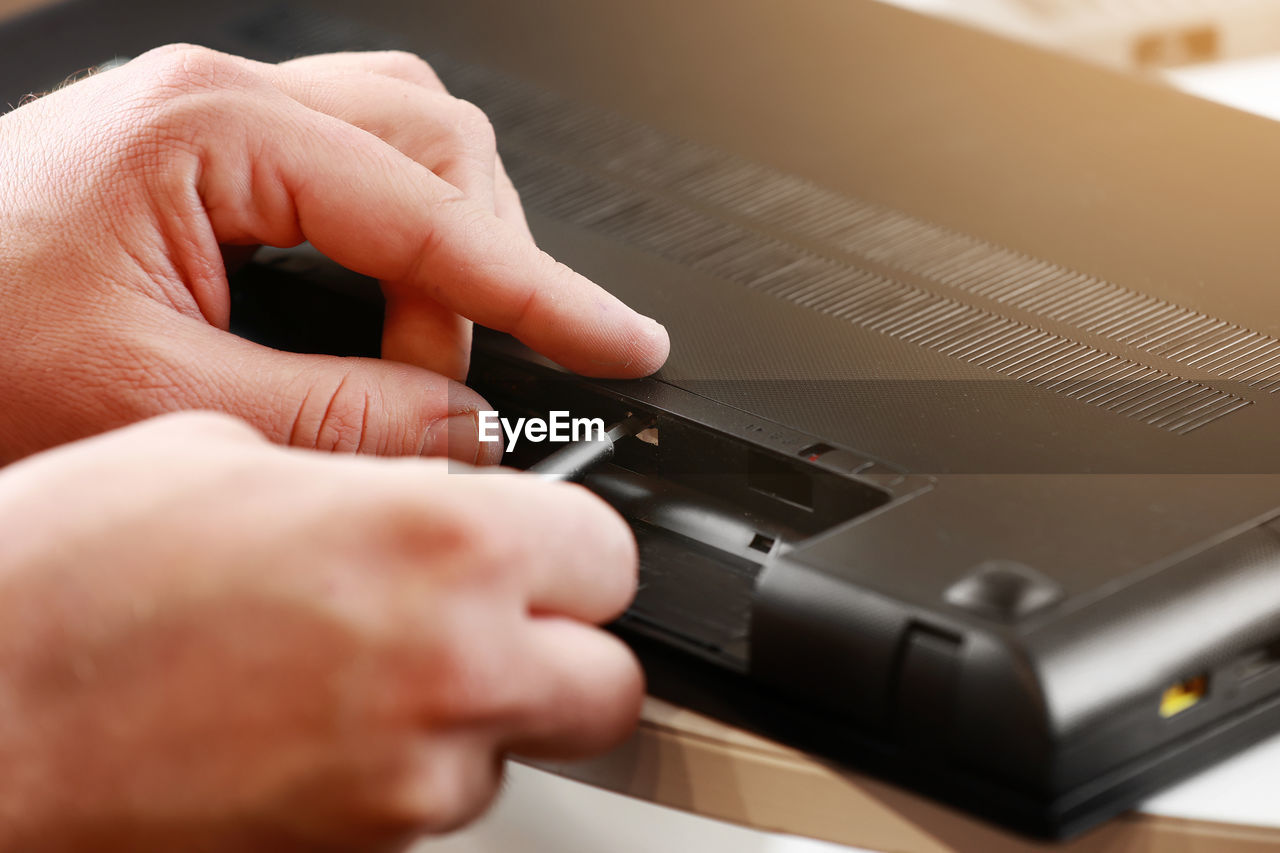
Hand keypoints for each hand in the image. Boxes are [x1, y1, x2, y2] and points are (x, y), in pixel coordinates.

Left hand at [0, 45, 668, 463]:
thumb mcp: (157, 404)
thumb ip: (337, 414)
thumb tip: (464, 426)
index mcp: (207, 131)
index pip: (433, 210)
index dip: (542, 291)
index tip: (621, 342)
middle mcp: (220, 102)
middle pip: (439, 142)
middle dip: (483, 267)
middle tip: (459, 383)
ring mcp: (217, 123)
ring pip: (408, 141)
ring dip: (447, 247)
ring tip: (420, 354)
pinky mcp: (210, 161)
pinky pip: (356, 166)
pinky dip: (398, 243)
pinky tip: (375, 312)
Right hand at [0, 412, 642, 850]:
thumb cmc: (65, 580)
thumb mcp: (231, 455)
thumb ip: (369, 474)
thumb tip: (424, 487)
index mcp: (438, 541)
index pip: (610, 554)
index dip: (569, 547)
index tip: (536, 545)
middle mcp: (450, 667)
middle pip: (607, 681)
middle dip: (563, 648)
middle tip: (493, 618)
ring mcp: (409, 781)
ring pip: (521, 750)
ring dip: (479, 713)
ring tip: (372, 668)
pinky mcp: (360, 851)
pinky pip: (436, 805)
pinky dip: (406, 767)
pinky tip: (321, 721)